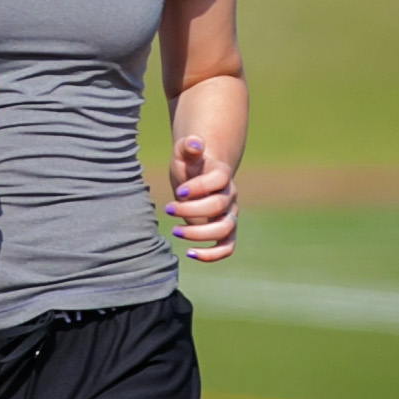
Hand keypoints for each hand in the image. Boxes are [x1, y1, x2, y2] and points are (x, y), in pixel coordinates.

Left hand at [165, 133, 237, 260]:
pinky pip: (227, 248)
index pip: (219, 180)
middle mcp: (230, 196)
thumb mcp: (184, 153)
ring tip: (175, 231)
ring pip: (225, 229)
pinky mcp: (225, 231)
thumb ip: (188, 147)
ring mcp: (229, 215)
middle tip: (168, 208)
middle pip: (219, 206)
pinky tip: (189, 253)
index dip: (200, 187)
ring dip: (199, 234)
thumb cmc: (189, 166)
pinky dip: (211, 255)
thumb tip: (196, 143)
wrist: (197, 178)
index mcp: (222, 174)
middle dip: (192, 210)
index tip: (179, 191)